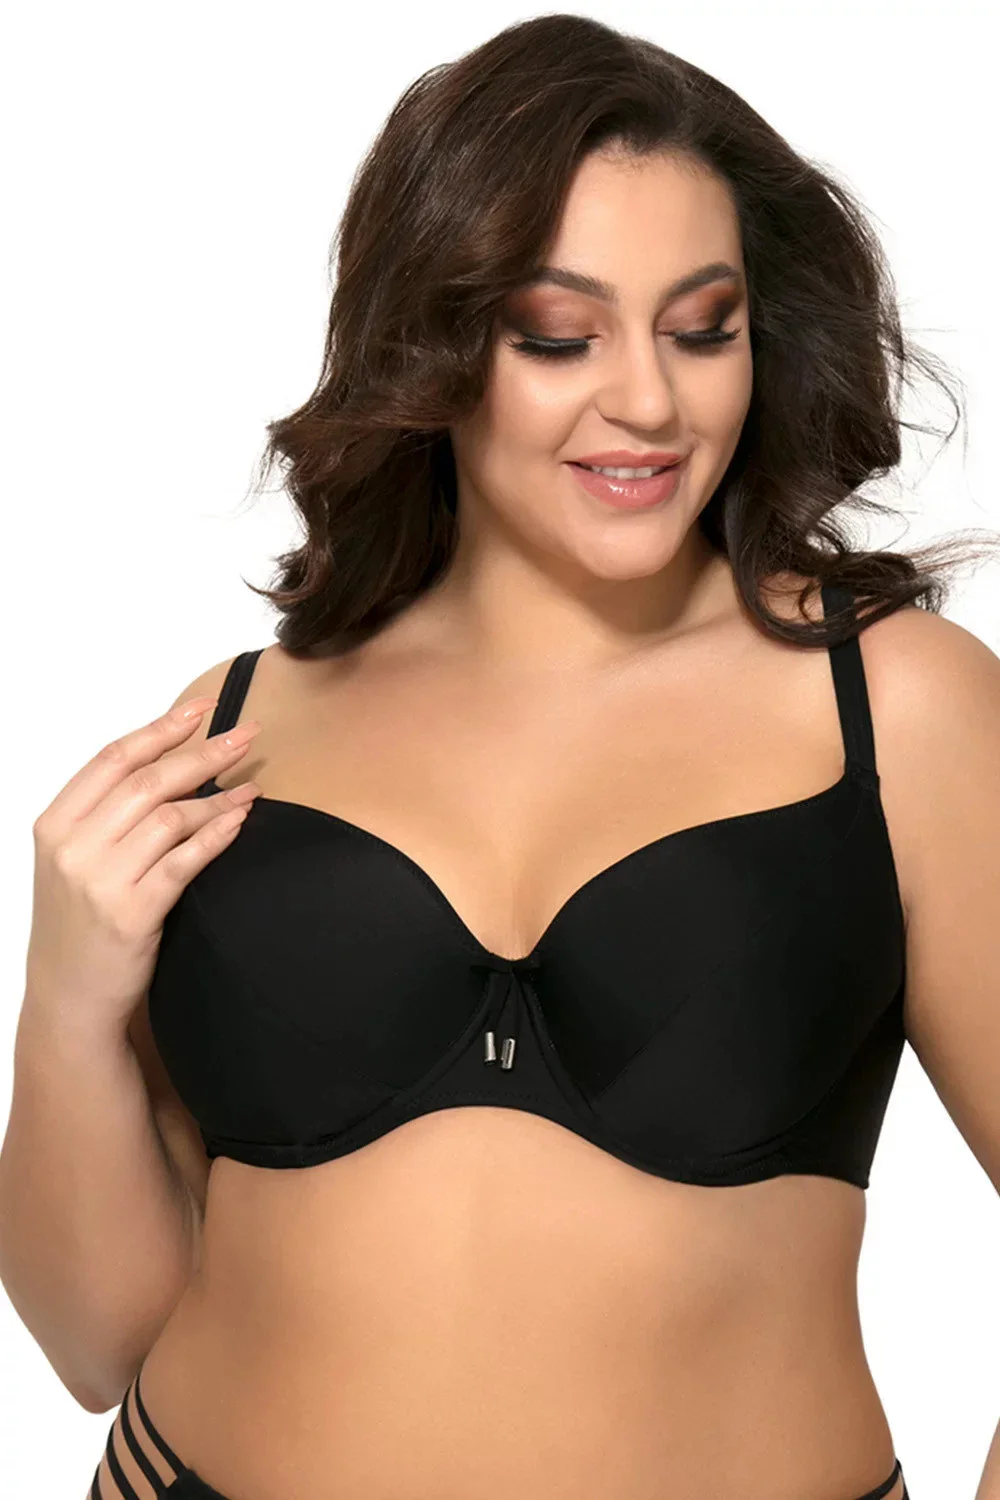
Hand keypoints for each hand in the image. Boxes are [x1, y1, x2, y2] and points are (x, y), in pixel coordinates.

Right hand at [24, 695, 262, 1037]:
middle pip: (149, 780)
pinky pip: (184, 862)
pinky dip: (217, 836)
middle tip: (246, 736)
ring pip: (171, 817)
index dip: (162, 728)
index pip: (114, 758)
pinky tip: (240, 822)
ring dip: (219, 798)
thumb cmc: (78, 921)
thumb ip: (109, 814)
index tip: (202, 708)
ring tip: (252, 788)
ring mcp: (100, 880)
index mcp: (56, 823)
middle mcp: (73, 847)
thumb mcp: (75, 859)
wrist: (68, 994)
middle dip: (204, 753)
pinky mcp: (132, 914)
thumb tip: (173, 761)